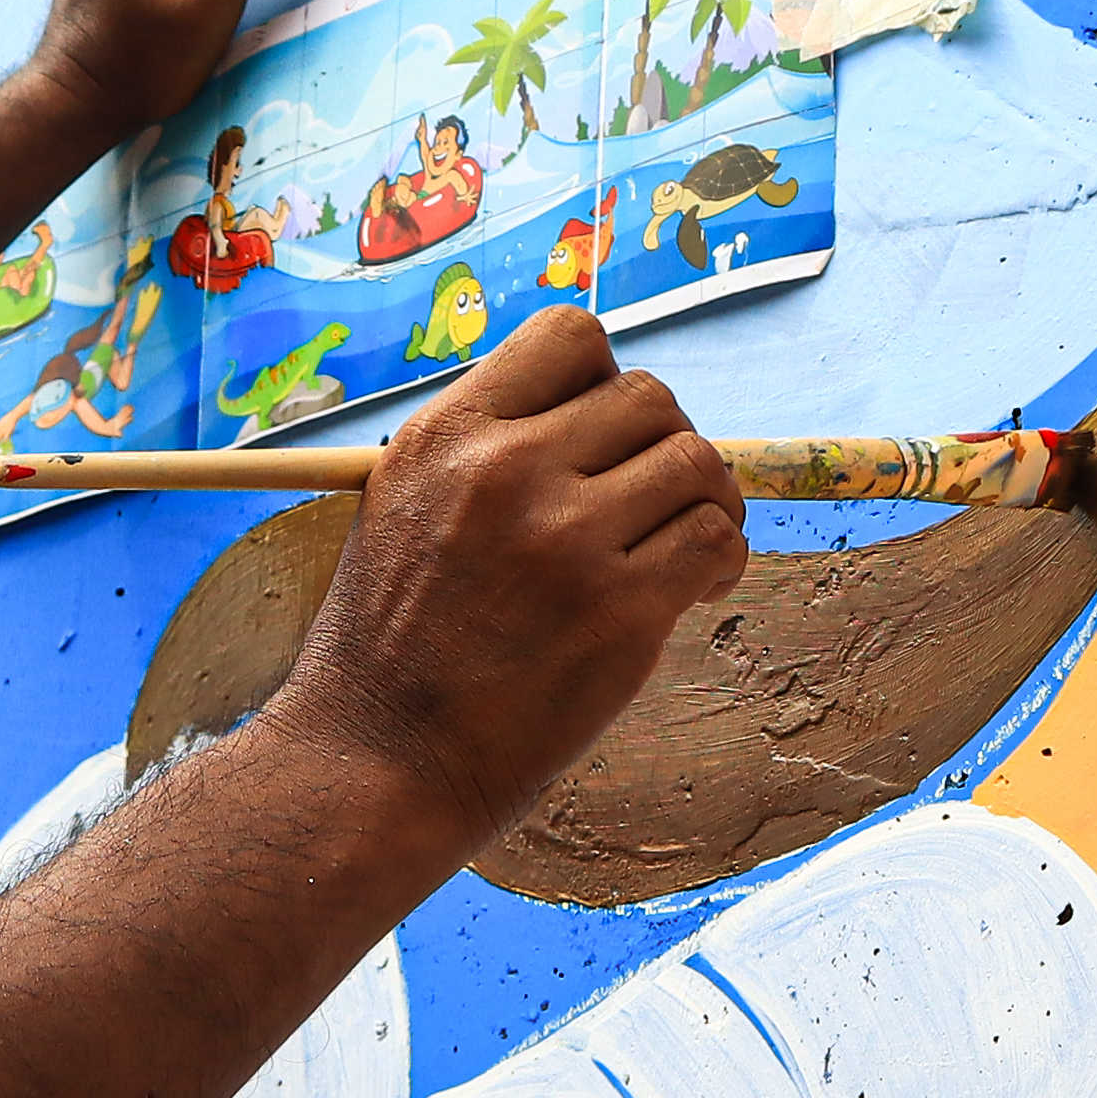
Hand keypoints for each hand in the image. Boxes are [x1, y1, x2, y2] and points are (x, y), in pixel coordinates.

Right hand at [268, 309, 746, 841]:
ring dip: (706, 501)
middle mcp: (505, 470)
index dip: (604, 380)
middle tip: (647, 505)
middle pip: (649, 397)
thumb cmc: (390, 647)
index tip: (600, 439)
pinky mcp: (617, 611)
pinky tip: (693, 588)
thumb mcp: (403, 507)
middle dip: (662, 447)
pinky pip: (716, 538)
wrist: (375, 761)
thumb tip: (592, 409)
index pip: (571, 336)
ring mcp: (564, 539)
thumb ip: (486, 450)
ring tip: (682, 543)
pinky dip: (721, 559)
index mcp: (446, 435)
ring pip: (697, 461)